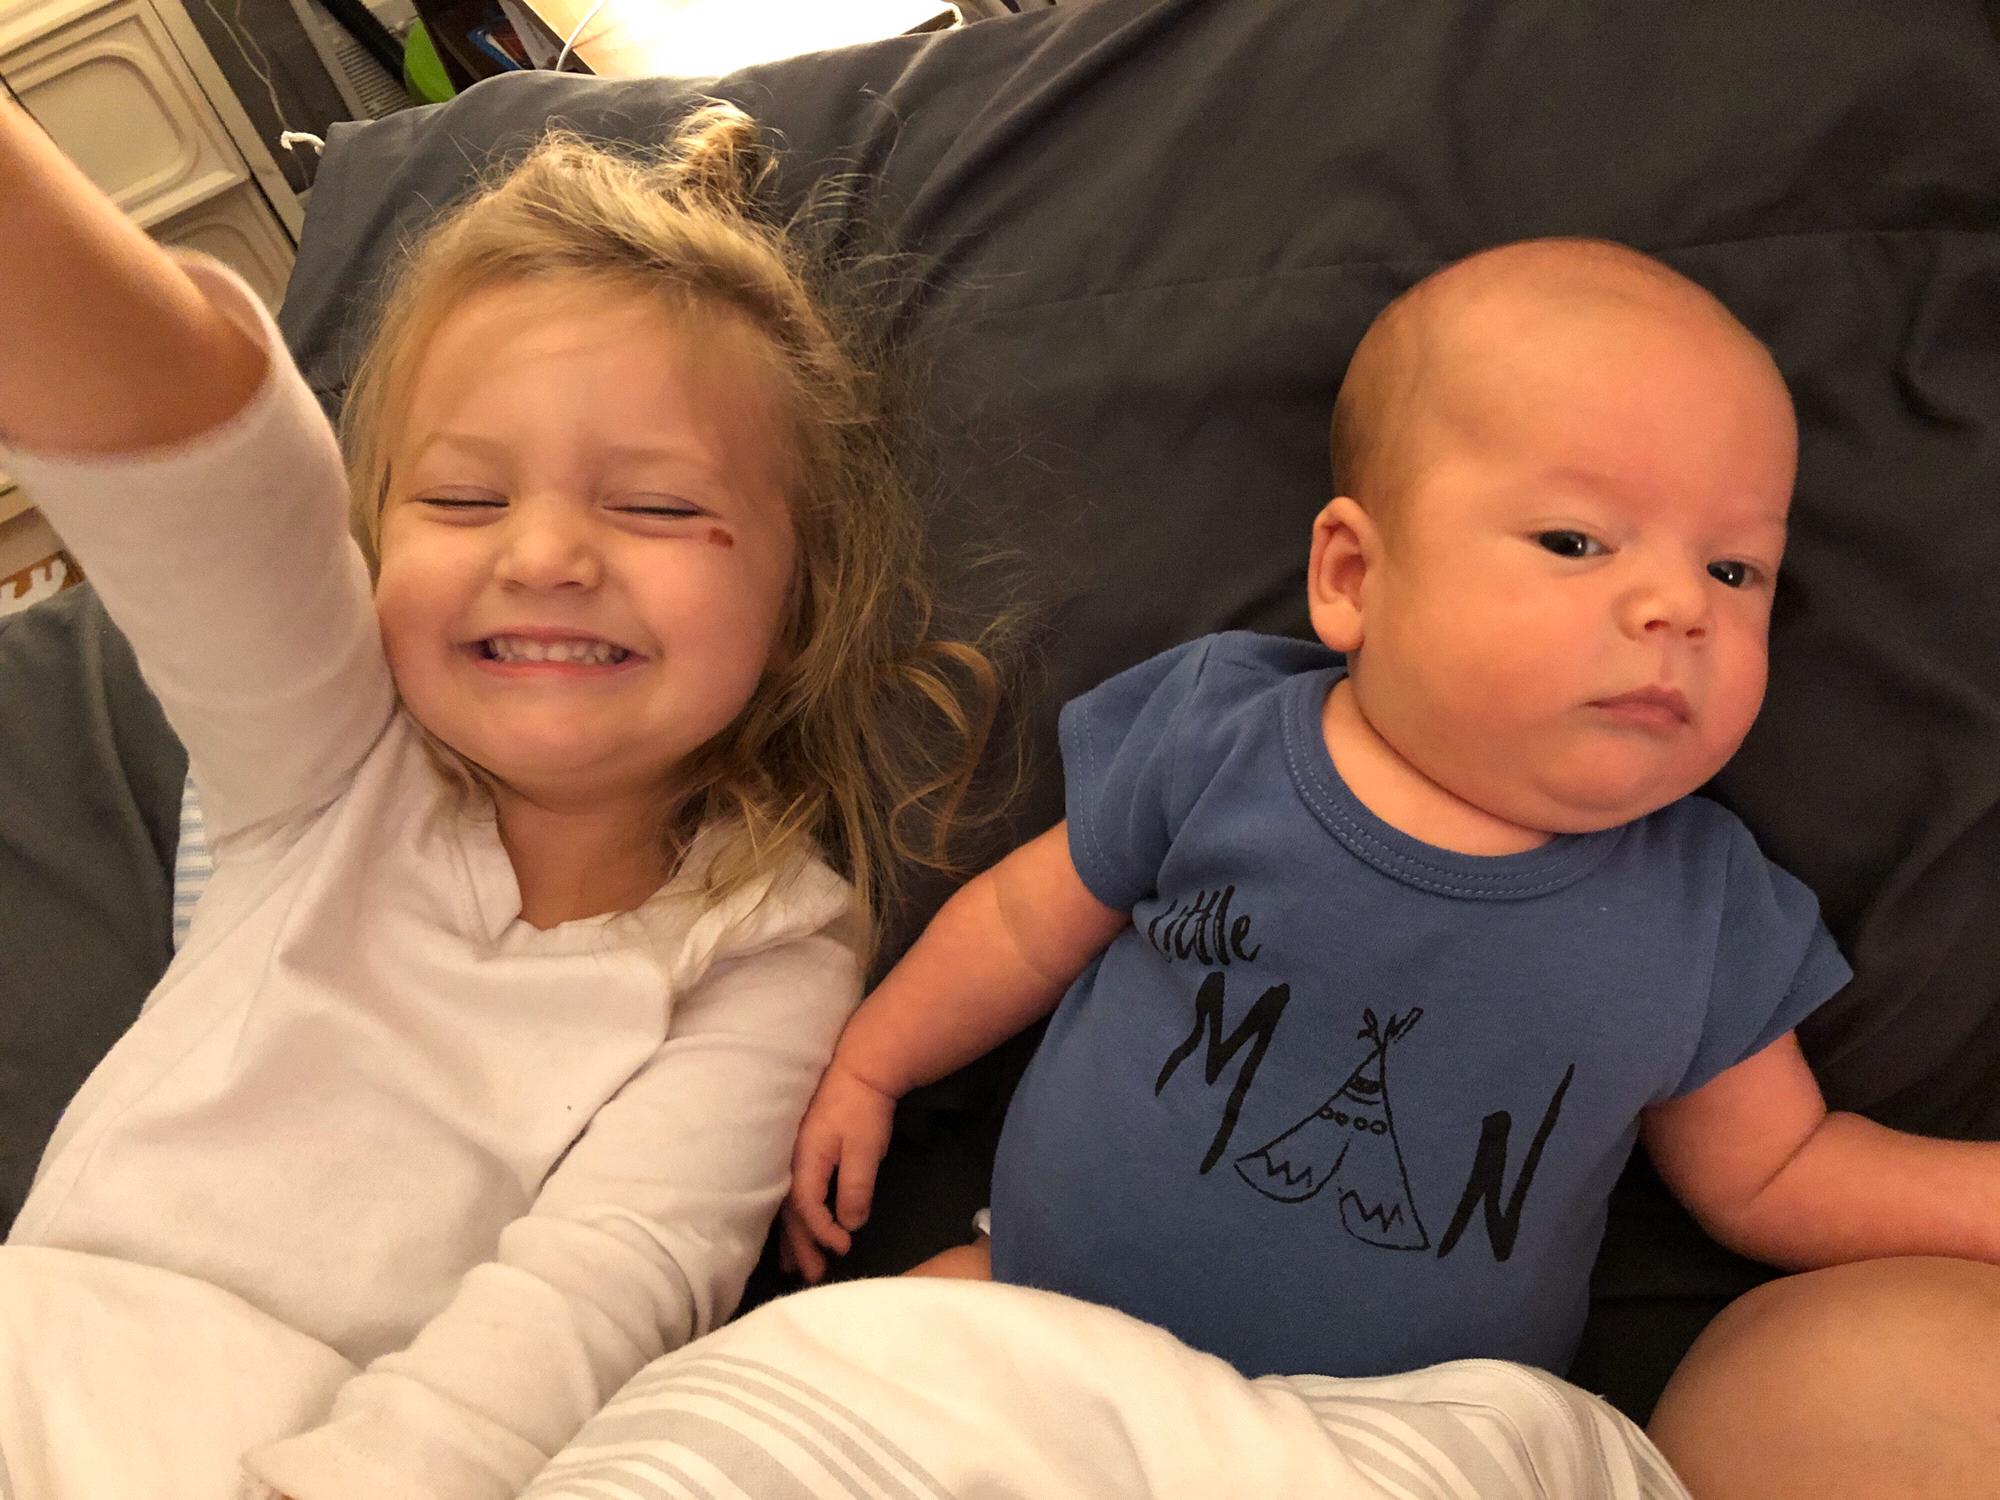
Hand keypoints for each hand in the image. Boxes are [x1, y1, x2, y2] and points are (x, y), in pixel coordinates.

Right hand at [780, 1061, 896, 1282]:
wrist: (862, 1068)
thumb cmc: (863, 1107)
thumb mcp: (864, 1148)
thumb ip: (855, 1186)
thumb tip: (850, 1223)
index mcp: (803, 1160)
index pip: (805, 1208)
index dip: (822, 1232)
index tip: (844, 1248)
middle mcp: (790, 1161)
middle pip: (789, 1212)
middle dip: (801, 1246)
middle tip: (814, 1276)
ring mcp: (793, 1155)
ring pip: (786, 1204)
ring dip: (792, 1236)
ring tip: (795, 1266)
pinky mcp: (802, 1151)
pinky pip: (792, 1192)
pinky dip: (794, 1215)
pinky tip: (797, 1227)